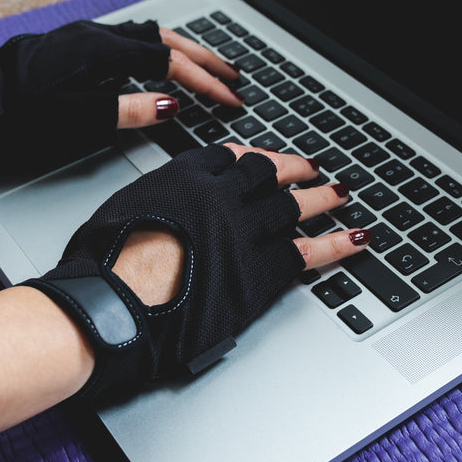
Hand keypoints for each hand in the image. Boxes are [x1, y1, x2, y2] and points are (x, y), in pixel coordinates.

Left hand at [0, 20, 240, 161]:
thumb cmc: (14, 113)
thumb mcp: (76, 120)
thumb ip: (128, 111)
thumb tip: (170, 105)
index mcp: (102, 51)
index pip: (169, 63)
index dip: (204, 83)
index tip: (230, 100)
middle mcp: (97, 36)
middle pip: (165, 40)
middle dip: (205, 59)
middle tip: (235, 77)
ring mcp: (85, 38)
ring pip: (148, 36)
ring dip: (182, 51)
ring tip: (207, 68)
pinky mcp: (75, 46)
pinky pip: (130, 41)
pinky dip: (157, 51)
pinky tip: (158, 65)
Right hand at [23, 144, 369, 403]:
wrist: (116, 303)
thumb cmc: (103, 265)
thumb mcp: (122, 211)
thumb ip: (153, 204)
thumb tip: (158, 212)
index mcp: (185, 176)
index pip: (230, 159)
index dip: (252, 159)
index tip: (263, 159)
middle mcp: (221, 197)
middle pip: (266, 176)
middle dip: (291, 170)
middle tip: (309, 167)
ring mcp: (245, 231)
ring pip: (293, 208)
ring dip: (321, 199)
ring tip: (339, 193)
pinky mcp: (262, 271)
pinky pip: (309, 252)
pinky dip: (339, 244)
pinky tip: (358, 237)